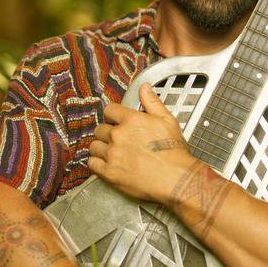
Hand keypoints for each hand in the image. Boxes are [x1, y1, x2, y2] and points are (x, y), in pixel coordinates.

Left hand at [87, 83, 192, 202]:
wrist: (176, 179)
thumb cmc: (174, 152)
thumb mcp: (167, 120)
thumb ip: (152, 102)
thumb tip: (144, 88)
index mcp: (131, 120)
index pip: (109, 110)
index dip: (112, 115)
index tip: (115, 121)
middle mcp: (118, 135)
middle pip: (100, 129)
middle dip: (107, 132)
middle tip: (116, 139)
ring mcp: (112, 154)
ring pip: (93, 146)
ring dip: (100, 147)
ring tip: (110, 151)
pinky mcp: (109, 173)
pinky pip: (91, 164)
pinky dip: (96, 163)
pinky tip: (105, 163)